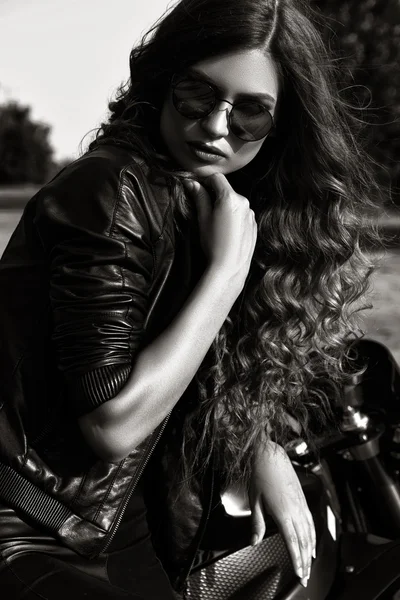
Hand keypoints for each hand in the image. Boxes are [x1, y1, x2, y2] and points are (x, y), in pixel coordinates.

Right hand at [183, 174, 256, 286]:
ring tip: (216, 224)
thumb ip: (199, 197)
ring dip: (225, 206)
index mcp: (230, 198)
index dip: (205, 181)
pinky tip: (226, 230)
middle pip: (226, 190)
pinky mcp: (254, 224)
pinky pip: (241, 214)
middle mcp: (244, 202)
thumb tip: (192, 183)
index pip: (217, 178)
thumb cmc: (213, 243)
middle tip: (204, 208)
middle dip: (215, 195)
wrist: (229, 267)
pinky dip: (233, 216)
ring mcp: (250, 213)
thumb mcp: (202, 218)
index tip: (197, 189)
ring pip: (234, 202)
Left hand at [249, 441, 315, 587]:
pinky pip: (311, 521)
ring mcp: (301, 504)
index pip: (292, 543)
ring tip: (310, 564)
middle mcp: (296, 510)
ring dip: (310, 550)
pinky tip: (312, 541)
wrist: (270, 455)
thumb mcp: (254, 501)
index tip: (300, 574)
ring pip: (309, 532)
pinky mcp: (302, 499)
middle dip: (305, 561)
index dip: (297, 560)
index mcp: (283, 513)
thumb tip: (254, 541)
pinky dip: (313, 534)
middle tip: (306, 577)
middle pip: (303, 541)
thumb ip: (257, 523)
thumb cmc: (260, 476)